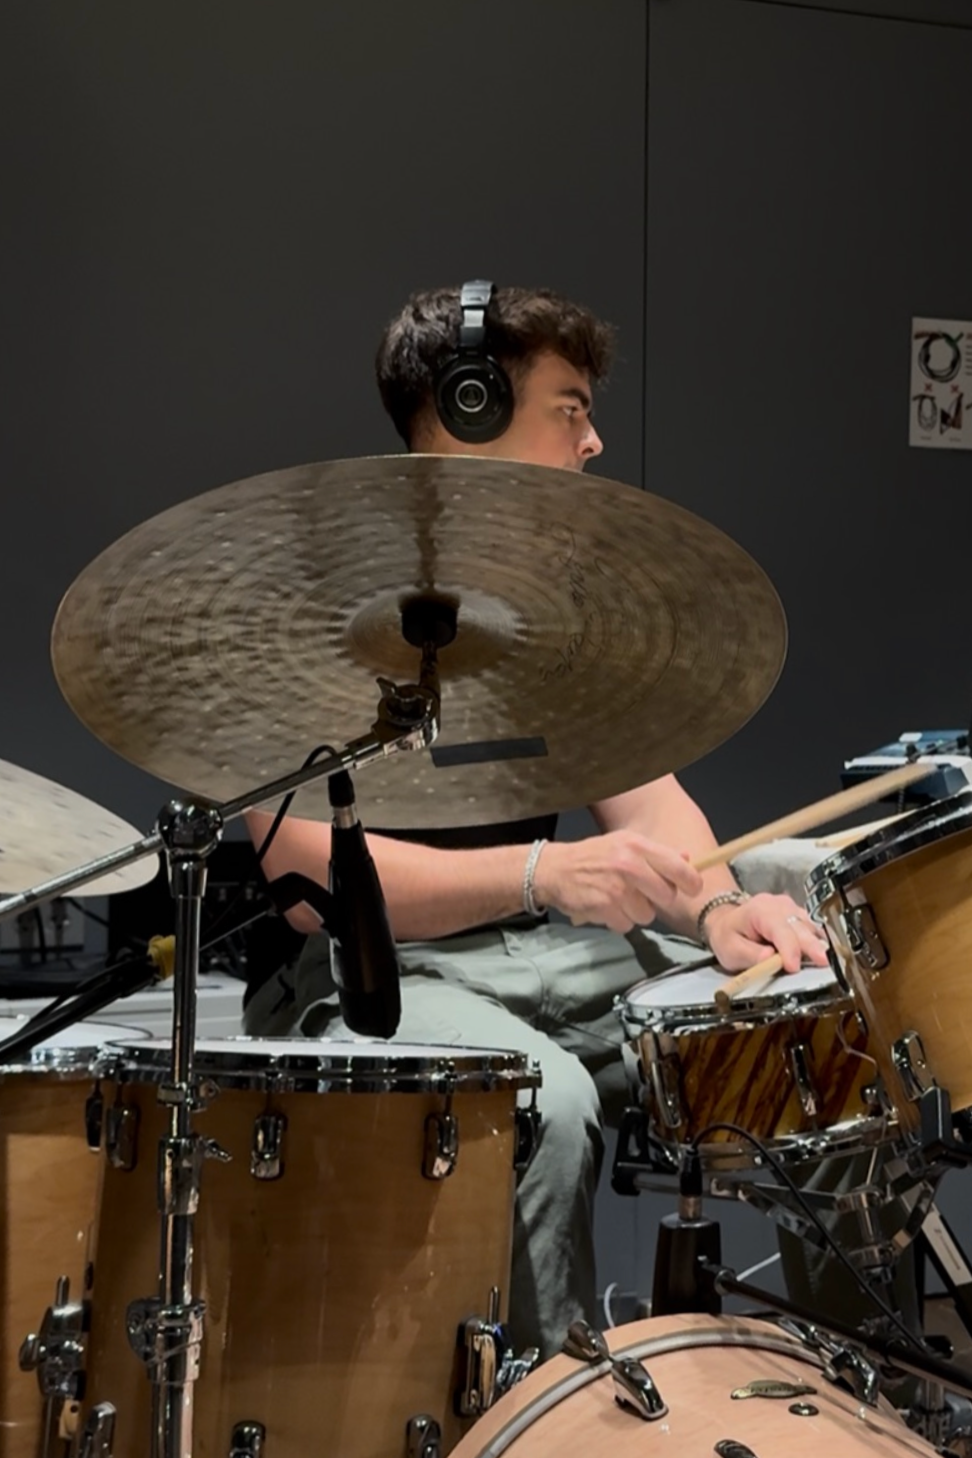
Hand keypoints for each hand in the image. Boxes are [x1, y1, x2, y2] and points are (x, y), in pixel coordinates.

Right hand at [533, 831, 702, 933]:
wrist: (554, 870)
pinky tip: (606, 906)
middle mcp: (628, 865)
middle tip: (643, 894)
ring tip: (618, 898)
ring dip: (635, 912)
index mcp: (636, 845)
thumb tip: (686, 858)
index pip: (678, 866)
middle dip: (658, 899)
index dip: (691, 881)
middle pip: (666, 896)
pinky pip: (626, 925)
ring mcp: (616, 888)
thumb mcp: (623, 844)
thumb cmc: (594, 856)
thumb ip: (656, 853)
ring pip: (647, 915)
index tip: (693, 889)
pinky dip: (618, 920)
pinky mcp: (605, 908)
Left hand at [703, 893, 829, 973]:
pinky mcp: (798, 916)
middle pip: (799, 926)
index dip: (788, 948)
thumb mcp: (730, 949)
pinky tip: (819, 953)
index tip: (793, 966)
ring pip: (809, 926)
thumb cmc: (729, 935)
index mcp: (759, 910)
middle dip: (811, 945)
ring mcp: (791, 908)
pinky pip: (811, 928)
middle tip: (823, 962)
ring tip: (824, 960)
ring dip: (816, 944)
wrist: (728, 921)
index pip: (779, 929)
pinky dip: (816, 941)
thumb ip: (750, 954)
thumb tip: (770, 958)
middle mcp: (779, 905)